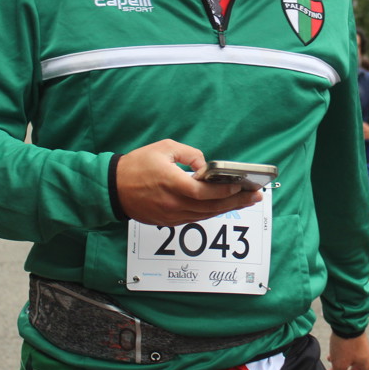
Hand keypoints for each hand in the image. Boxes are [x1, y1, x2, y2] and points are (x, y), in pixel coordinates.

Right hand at [115, 139, 260, 225]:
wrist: (112, 187)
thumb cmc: (137, 165)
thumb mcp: (164, 148)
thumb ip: (189, 154)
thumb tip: (206, 166)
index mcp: (172, 183)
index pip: (204, 192)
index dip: (224, 191)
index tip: (240, 186)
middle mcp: (173, 203)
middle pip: (210, 207)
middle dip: (236, 202)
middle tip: (256, 197)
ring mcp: (170, 215)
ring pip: (205, 215)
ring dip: (227, 209)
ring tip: (246, 201)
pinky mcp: (168, 221)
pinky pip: (195, 218)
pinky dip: (211, 212)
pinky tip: (224, 206)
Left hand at [328, 333, 368, 369]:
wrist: (346, 322)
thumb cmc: (346, 344)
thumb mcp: (340, 365)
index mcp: (366, 365)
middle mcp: (365, 358)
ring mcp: (360, 349)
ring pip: (350, 364)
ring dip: (340, 368)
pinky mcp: (354, 342)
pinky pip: (348, 355)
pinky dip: (340, 359)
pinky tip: (330, 357)